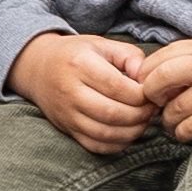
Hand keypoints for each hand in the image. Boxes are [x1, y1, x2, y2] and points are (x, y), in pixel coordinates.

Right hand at [9, 30, 152, 153]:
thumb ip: (129, 56)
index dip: (141, 95)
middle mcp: (70, 91)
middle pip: (112, 113)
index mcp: (80, 65)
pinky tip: (128, 132)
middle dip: (140, 115)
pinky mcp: (67, 129)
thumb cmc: (76, 55)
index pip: (117, 87)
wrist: (39, 68)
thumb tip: (147, 77)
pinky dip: (117, 144)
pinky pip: (95, 146)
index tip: (152, 93)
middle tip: (152, 109)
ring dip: (132, 132)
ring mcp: (67, 114)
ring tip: (143, 120)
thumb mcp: (102, 44)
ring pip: (105, 133)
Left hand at [142, 36, 191, 140]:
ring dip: (167, 120)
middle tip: (155, 102)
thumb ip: (188, 57)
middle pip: (161, 78)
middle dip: (150, 94)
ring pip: (175, 109)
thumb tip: (152, 75)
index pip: (161, 57)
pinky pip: (191, 128)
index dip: (146, 73)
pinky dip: (182, 133)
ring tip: (173, 122)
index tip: (146, 85)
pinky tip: (185, 132)